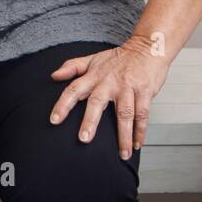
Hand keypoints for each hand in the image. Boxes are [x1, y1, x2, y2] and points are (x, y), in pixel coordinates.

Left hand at [48, 36, 171, 159]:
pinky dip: (140, 131)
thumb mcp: (94, 58)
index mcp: (94, 76)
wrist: (148, 47)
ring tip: (122, 154)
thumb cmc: (120, 57)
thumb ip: (72, 67)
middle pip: (97, 102)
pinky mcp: (144, 91)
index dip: (63, 104)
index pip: (74, 89)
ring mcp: (128, 87)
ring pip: (124, 113)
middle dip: (90, 121)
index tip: (54, 120)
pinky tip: (137, 144)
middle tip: (84, 139)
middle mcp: (109, 82)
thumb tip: (54, 75)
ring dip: (123, 135)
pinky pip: (142, 114)